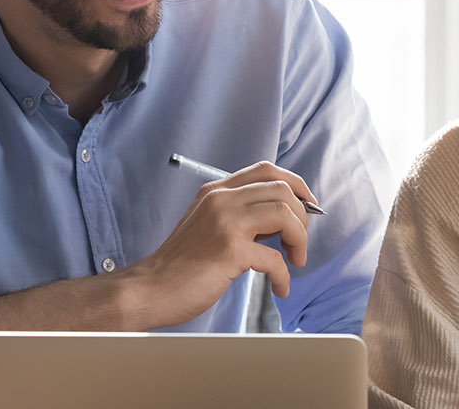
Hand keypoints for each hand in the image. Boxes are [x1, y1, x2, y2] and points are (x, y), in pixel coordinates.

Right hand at [118, 161, 314, 328]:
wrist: (151, 289)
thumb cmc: (182, 264)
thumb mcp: (209, 225)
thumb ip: (240, 215)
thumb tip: (284, 218)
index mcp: (216, 191)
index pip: (267, 170)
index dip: (296, 185)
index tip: (308, 206)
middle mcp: (221, 200)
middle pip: (282, 189)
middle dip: (302, 216)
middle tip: (299, 241)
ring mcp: (224, 223)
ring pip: (285, 213)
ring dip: (300, 239)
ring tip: (295, 260)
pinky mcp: (229, 251)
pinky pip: (275, 258)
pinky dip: (284, 275)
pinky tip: (280, 288)